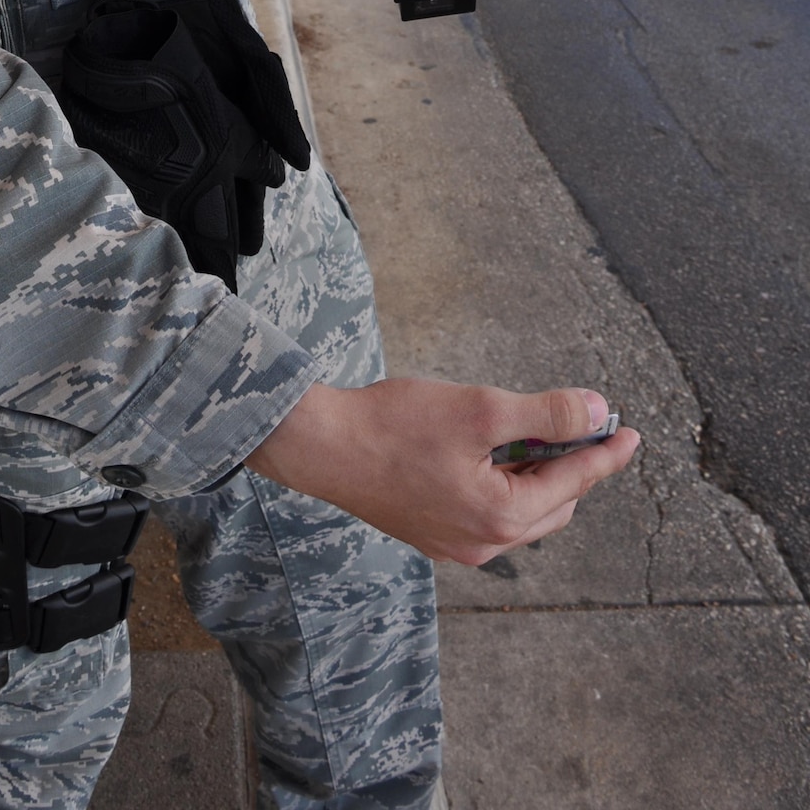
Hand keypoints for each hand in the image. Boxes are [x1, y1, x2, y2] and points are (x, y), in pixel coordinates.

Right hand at [246, 377, 639, 565]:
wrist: (322, 446)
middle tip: (583, 425)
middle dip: (571, 465)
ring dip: (534, 474)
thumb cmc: (395, 425)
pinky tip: (488, 453)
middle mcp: (482, 542)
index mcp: (502, 516)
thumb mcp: (481, 410)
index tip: (630, 433)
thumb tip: (598, 412)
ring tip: (532, 433)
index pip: (574, 482)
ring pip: (519, 510)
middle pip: (551, 503)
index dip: (605, 452)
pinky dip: (502, 483)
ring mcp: (454, 542)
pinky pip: (486, 512)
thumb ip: (546, 414)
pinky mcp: (430, 531)